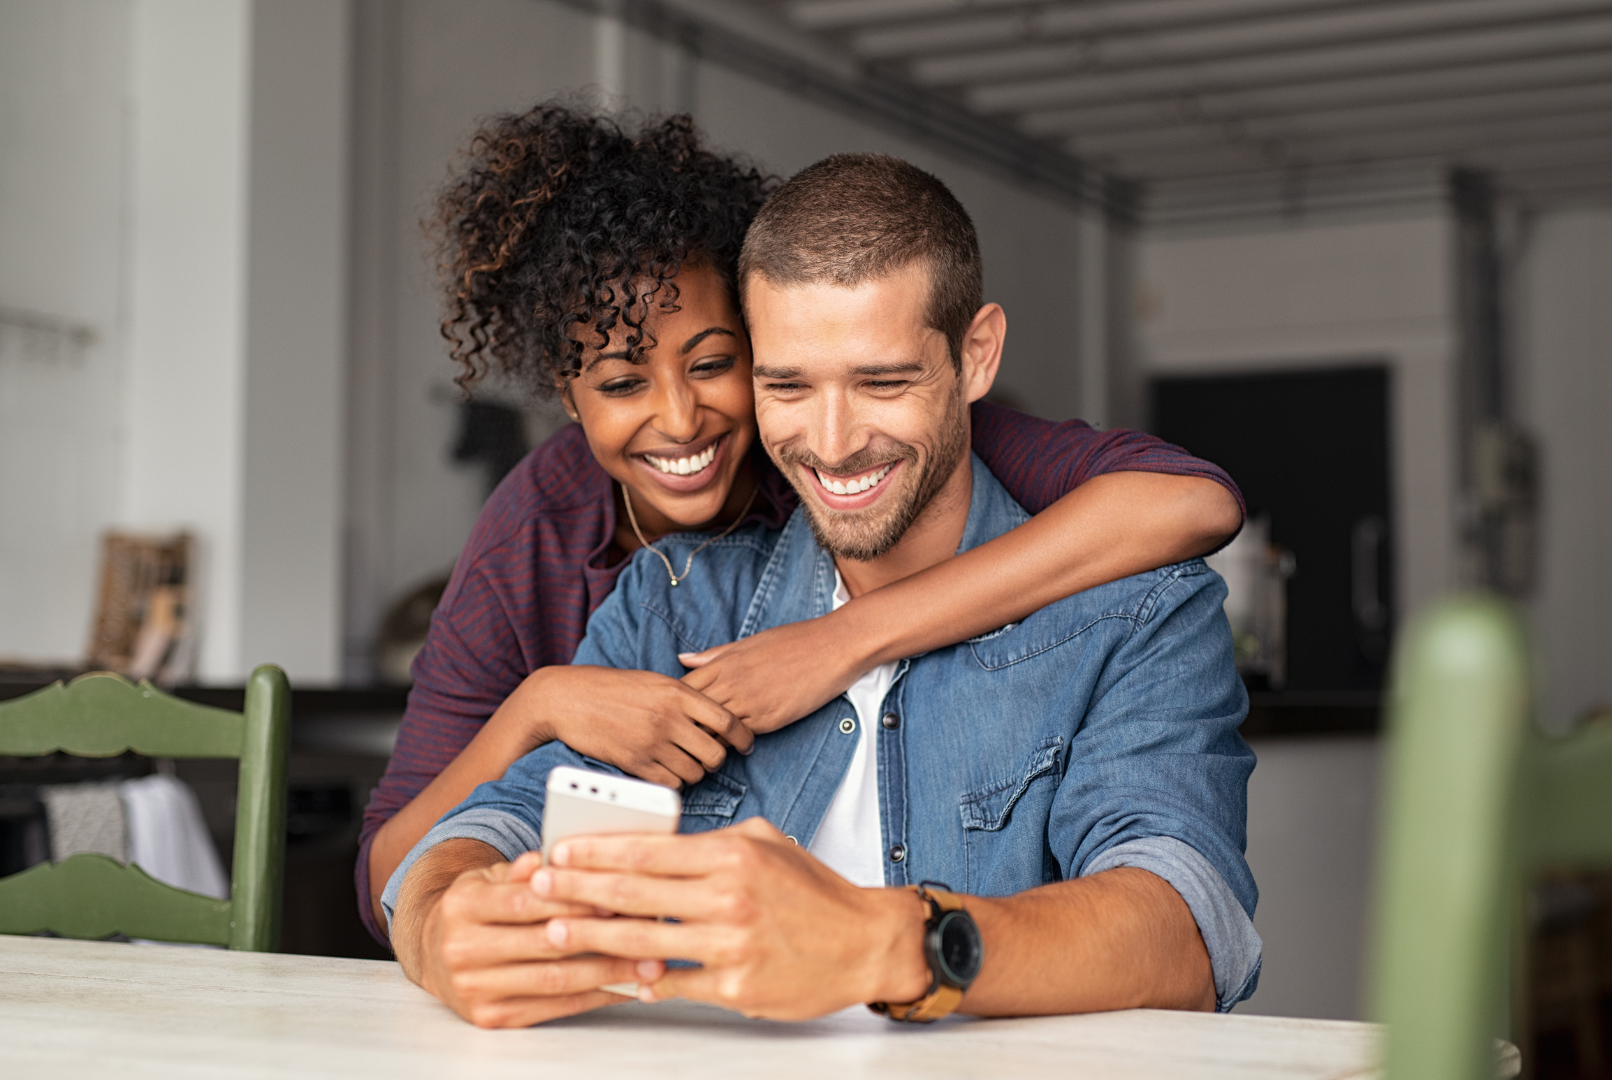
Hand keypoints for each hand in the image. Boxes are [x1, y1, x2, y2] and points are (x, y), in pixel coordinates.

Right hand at [407, 848, 665, 1027]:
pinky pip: (552, 1007)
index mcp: (463, 905)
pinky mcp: (490, 1017)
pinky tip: (623, 986)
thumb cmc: (477, 908)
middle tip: (647, 931)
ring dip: (607, 973)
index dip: (573, 900)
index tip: (617, 897)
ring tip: (648, 964)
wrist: (432, 952)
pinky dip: (592, 997)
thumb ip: (525, 868)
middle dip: (600, 937)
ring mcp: (474, 988)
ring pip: (553, 981)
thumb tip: (553, 856)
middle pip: (543, 944)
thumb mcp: (491, 877)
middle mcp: (462, 949)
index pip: (525, 902)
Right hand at [513, 666, 753, 787]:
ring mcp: (651, 742)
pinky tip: (666, 772)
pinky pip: (670, 784)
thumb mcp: (654, 681)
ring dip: (694, 772)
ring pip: (695, 772)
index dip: (743, 736)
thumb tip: (716, 717)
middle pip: (715, 753)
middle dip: (716, 759)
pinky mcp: (634, 763)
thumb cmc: (613, 688)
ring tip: (684, 763)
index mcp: (677, 693)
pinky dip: (673, 782)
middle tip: (707, 756)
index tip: (746, 744)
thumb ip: (685, 697)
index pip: (727, 720)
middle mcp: (668, 718)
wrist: (568, 698)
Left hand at [528, 818, 930, 1019]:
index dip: (596, 851)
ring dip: (593, 936)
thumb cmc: (814, 890)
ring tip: (557, 930)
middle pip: (634, 893)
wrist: (865, 942)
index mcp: (732, 855)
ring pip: (644, 941)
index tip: (560, 850)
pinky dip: (640, 980)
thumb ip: (710, 842)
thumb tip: (655, 844)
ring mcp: (732, 946)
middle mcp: (729, 897)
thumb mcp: (766, 843)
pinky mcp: (736, 989)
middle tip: (538, 887)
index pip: (648, 850)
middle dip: (577, 889)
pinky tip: (612, 975)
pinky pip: (674, 984)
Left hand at [679, 614, 868, 734]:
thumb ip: (714, 655)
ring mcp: (749, 702)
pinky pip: (739, 737)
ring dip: (705, 740)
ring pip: (712, 730)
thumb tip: (683, 659)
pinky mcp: (769, 719)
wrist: (833, 647)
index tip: (675, 714)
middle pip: (691, 713)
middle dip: (683, 727)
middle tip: (681, 739)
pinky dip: (732, 744)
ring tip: (702, 749)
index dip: (675, 705)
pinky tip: (731, 746)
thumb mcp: (749, 643)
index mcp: (724, 662)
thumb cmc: (793, 641)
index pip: (682, 689)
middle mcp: (731, 683)